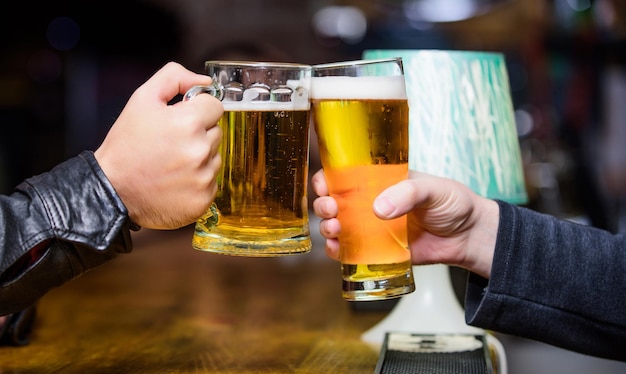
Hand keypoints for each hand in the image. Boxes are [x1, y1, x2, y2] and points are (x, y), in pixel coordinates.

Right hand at [94, 62, 223, 228]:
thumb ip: (174, 78)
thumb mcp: (142, 99)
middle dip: (198, 133)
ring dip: (199, 157)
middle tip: (172, 143)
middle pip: (217, 132)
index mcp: (188, 123)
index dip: (197, 110)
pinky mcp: (203, 199)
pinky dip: (197, 180)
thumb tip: (204, 81)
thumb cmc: (126, 146)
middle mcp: (200, 150)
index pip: (215, 106)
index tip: (181, 119)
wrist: (112, 189)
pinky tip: (176, 180)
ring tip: (172, 162)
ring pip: (215, 157)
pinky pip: (211, 181)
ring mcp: (203, 177)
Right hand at [311, 169, 498, 277]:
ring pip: (337, 227)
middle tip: (331, 209)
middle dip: (324, 205)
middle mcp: (370, 203)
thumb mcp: (433, 189)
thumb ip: (408, 193)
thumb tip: (378, 209)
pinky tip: (336, 250)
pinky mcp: (379, 252)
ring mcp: (372, 228)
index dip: (328, 179)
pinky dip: (338, 252)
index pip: (345, 175)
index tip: (325, 186)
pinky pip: (351, 252)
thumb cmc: (453, 203)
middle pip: (334, 202)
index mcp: (380, 181)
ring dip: (328, 228)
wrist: (469, 237)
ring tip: (334, 230)